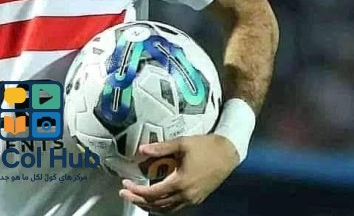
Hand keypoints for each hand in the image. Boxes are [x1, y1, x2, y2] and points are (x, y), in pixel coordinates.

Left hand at [119, 134, 238, 212]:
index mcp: (180, 182)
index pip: (153, 193)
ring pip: (166, 209)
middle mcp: (185, 195)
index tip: (124, 185)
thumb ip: (161, 148)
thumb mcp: (182, 144)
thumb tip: (142, 149)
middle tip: (124, 194)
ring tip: (137, 199)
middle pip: (157, 204)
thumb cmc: (205, 147)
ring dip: (150, 206)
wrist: (228, 153)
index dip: (136, 191)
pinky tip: (156, 201)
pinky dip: (162, 207)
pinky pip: (175, 208)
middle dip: (138, 201)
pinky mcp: (197, 199)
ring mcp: (192, 199)